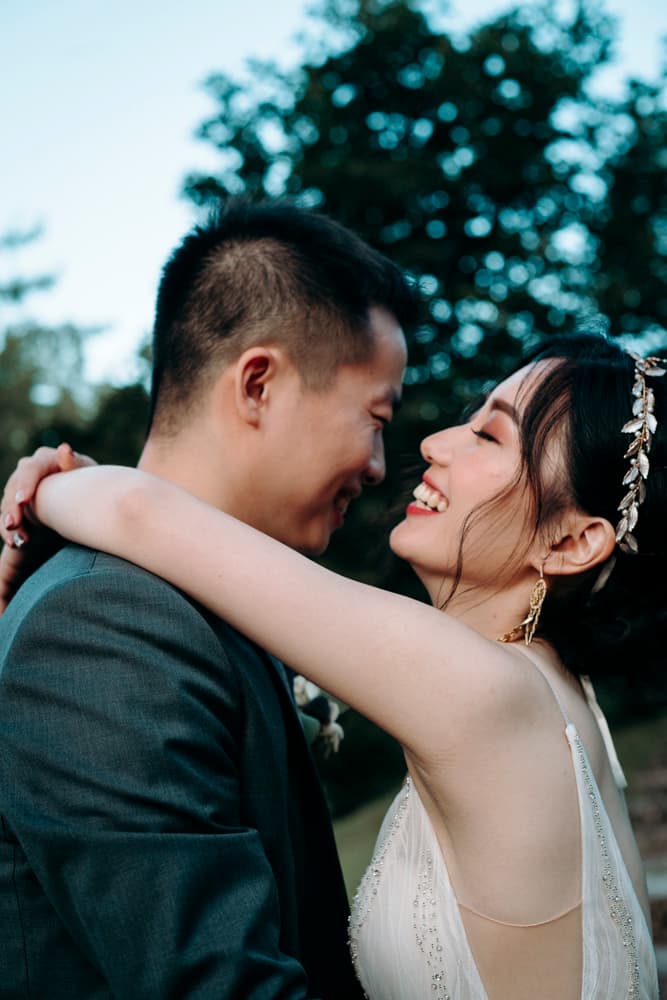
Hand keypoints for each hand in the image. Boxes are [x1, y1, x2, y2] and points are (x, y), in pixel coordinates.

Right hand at [0, 443, 96, 611]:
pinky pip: (9, 517)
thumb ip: (73, 463)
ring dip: (10, 524)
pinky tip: (16, 543)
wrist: (82, 493)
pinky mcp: (17, 504)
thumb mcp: (84, 471)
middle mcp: (27, 470)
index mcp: (44, 459)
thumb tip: (64, 449)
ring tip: (17, 541)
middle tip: (13, 525)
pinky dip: (11, 531)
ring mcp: (19, 487)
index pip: (30, 469)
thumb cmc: (86, 479)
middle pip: (14, 488)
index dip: (25, 484)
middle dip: (12, 508)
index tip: (23, 501)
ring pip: (8, 504)